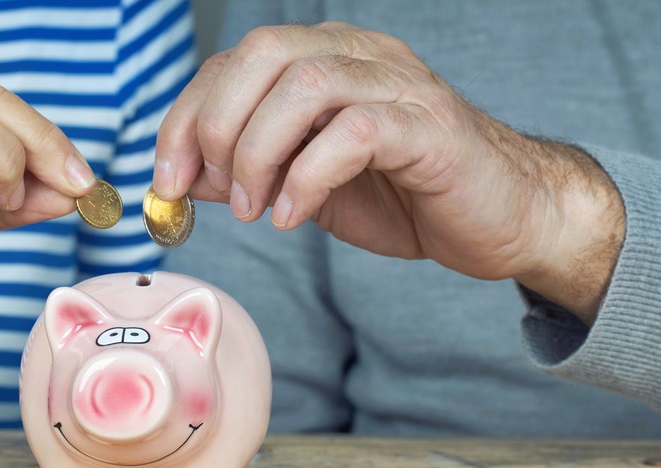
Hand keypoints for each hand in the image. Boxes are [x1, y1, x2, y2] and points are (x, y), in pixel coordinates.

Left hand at [154, 23, 623, 323]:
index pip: (233, 63)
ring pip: (304, 86)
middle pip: (262, 54)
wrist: (498, 218)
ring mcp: (398, 85)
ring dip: (260, 153)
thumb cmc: (401, 194)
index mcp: (324, 59)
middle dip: (218, 126)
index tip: (165, 178)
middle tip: (215, 190)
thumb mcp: (302, 184)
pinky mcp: (430, 127)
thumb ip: (245, 171)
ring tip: (255, 209)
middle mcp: (358, 56)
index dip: (186, 117)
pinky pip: (355, 132)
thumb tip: (180, 178)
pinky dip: (308, 177)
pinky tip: (294, 216)